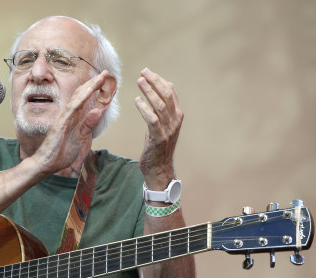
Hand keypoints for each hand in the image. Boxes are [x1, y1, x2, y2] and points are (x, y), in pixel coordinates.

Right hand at [31, 71, 109, 175]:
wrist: (46, 164)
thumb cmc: (60, 153)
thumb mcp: (80, 139)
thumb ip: (88, 126)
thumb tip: (98, 111)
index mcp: (72, 118)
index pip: (84, 100)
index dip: (94, 89)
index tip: (104, 80)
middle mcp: (68, 115)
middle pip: (81, 94)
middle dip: (94, 83)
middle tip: (105, 73)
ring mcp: (64, 118)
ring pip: (78, 98)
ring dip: (90, 87)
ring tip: (100, 78)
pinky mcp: (61, 123)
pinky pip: (72, 108)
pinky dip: (81, 98)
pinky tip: (89, 91)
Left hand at [134, 68, 183, 189]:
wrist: (158, 167)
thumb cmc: (157, 145)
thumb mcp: (161, 124)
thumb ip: (161, 108)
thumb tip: (160, 88)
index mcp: (177, 115)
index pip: (171, 92)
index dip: (160, 80)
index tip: (148, 72)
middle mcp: (175, 121)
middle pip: (167, 95)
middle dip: (155, 82)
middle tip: (143, 72)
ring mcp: (169, 129)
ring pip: (160, 105)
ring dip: (149, 91)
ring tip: (139, 81)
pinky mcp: (159, 137)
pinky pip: (152, 120)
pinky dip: (145, 109)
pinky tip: (137, 101)